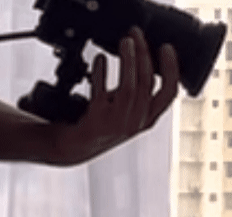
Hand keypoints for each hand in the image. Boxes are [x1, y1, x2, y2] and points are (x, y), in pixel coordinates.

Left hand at [50, 27, 178, 165]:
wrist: (78, 147)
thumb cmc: (104, 124)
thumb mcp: (129, 109)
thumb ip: (139, 89)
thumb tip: (143, 53)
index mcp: (147, 119)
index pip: (169, 94)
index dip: (171, 69)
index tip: (166, 47)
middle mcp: (135, 123)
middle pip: (147, 84)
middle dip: (144, 54)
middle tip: (136, 35)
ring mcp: (116, 123)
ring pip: (129, 87)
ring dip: (128, 61)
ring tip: (125, 42)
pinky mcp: (97, 120)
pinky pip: (101, 90)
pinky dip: (101, 72)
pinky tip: (100, 60)